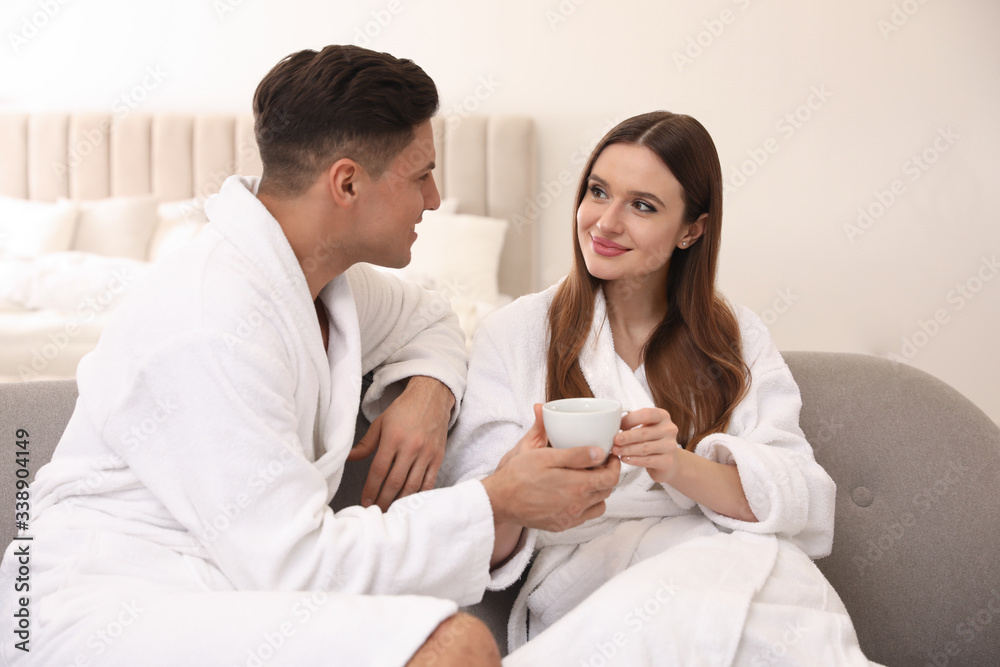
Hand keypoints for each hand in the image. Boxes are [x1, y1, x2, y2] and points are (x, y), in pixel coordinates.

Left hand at [349, 376, 454, 510]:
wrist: (432, 397)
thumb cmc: (404, 410)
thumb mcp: (381, 422)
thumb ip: (366, 443)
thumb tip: (349, 459)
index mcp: (393, 438)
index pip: (379, 470)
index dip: (370, 489)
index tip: (365, 502)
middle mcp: (411, 447)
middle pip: (395, 482)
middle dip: (383, 500)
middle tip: (376, 511)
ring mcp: (426, 454)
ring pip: (412, 485)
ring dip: (400, 501)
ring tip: (391, 510)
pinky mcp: (438, 457)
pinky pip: (429, 482)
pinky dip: (420, 495)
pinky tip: (411, 502)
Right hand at [482, 404, 620, 532]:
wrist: (500, 500)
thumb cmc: (520, 475)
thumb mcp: (546, 456)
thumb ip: (576, 455)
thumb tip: (599, 453)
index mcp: (578, 487)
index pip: (611, 479)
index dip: (614, 466)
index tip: (608, 456)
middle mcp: (577, 506)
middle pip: (606, 492)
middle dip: (606, 476)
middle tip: (596, 464)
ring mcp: (569, 518)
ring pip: (597, 506)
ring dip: (597, 492)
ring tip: (585, 479)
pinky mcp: (560, 526)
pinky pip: (583, 517)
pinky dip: (584, 505)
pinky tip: (571, 494)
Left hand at [611, 407, 680, 484]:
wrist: (668, 461)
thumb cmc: (652, 440)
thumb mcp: (646, 427)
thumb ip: (634, 423)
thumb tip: (613, 424)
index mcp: (662, 416)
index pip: (646, 414)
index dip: (630, 420)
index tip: (618, 425)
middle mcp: (669, 430)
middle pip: (644, 433)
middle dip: (627, 437)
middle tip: (614, 440)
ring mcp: (670, 446)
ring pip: (644, 448)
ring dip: (627, 449)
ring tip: (616, 450)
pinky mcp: (668, 461)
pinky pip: (647, 461)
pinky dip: (634, 460)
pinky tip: (625, 458)